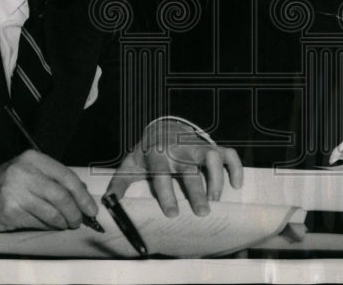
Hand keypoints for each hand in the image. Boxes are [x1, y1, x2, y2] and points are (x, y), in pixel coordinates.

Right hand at [0, 150, 98, 230]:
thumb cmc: (10, 184)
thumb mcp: (31, 172)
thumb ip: (55, 179)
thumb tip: (83, 194)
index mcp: (33, 158)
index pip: (66, 176)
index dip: (82, 195)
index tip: (91, 209)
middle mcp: (24, 172)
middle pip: (61, 196)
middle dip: (75, 212)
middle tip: (78, 221)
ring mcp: (15, 191)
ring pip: (51, 212)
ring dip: (63, 222)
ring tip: (65, 224)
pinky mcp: (10, 211)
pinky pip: (38, 222)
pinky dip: (49, 227)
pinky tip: (50, 226)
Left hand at [106, 119, 242, 216]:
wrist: (162, 129)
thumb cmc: (147, 153)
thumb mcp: (130, 165)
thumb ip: (118, 184)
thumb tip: (106, 204)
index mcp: (157, 155)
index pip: (162, 174)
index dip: (167, 194)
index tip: (172, 213)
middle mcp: (179, 150)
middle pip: (190, 169)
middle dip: (198, 190)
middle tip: (203, 212)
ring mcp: (197, 147)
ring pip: (212, 156)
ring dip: (216, 177)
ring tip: (216, 199)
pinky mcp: (211, 146)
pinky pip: (229, 153)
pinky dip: (235, 167)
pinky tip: (236, 184)